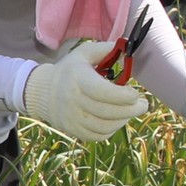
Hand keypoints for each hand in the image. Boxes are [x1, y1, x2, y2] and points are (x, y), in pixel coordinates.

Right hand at [19, 40, 149, 142]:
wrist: (42, 91)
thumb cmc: (70, 70)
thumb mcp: (84, 53)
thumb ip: (107, 49)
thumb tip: (129, 49)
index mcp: (78, 79)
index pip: (103, 92)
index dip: (124, 96)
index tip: (136, 94)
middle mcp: (73, 101)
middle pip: (108, 112)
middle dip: (132, 110)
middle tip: (143, 105)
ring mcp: (72, 118)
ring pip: (106, 126)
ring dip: (124, 120)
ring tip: (130, 111)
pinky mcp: (73, 130)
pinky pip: (98, 136)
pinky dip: (112, 129)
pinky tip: (117, 120)